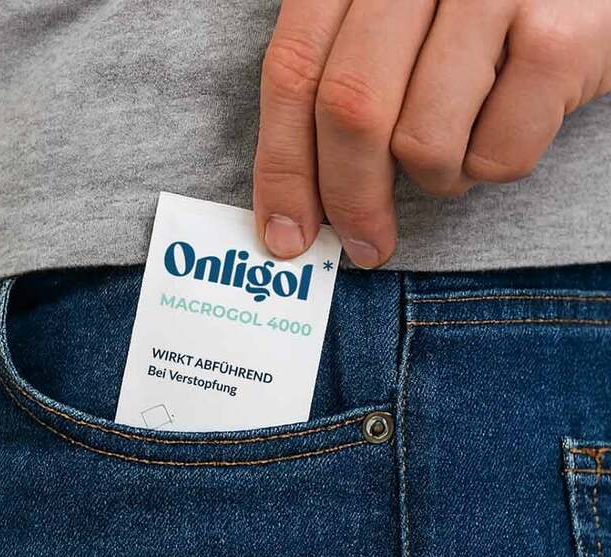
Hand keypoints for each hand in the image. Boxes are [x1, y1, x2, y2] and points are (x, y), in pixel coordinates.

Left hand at [254, 0, 610, 267]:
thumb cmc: (471, 21)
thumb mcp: (393, 30)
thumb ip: (339, 88)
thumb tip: (292, 209)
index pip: (294, 71)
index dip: (281, 167)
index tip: (284, 234)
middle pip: (349, 109)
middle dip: (348, 199)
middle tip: (364, 245)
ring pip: (422, 141)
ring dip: (434, 178)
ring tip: (455, 148)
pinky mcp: (563, 35)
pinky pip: (495, 155)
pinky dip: (491, 169)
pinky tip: (502, 127)